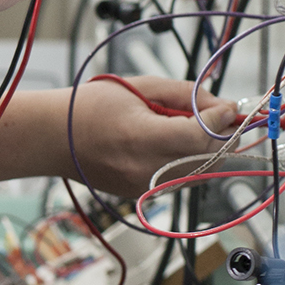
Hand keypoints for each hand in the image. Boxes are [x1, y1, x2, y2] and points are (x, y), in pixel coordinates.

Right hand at [61, 73, 238, 198]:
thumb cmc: (90, 106)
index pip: (201, 136)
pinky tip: (172, 142)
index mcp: (141, 137)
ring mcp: (146, 188)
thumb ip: (187, 95)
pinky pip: (184, 180)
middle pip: (210, 158)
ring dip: (209, 149)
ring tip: (191, 126)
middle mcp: (146, 170)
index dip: (223, 120)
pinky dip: (190, 161)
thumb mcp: (140, 87)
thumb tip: (224, 109)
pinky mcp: (145, 197)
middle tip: (221, 115)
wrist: (53, 138)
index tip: (231, 106)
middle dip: (223, 135)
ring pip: (203, 172)